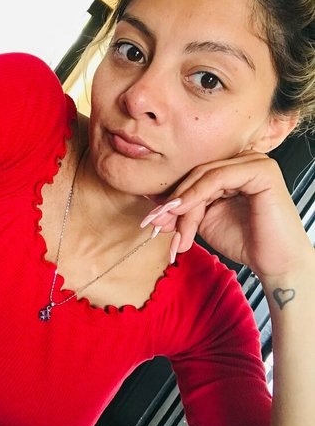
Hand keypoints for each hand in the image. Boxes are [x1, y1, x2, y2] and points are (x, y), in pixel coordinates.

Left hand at [140, 151, 311, 277]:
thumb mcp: (204, 220)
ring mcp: (255, 162)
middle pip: (197, 175)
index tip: (151, 217)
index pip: (195, 175)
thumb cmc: (244, 241)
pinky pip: (218, 177)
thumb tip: (155, 206)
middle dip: (174, 202)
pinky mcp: (262, 170)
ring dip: (183, 204)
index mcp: (233, 168)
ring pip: (204, 177)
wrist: (274, 264)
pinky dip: (196, 195)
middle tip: (156, 223)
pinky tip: (182, 211)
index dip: (172, 195)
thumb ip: (184, 208)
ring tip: (170, 227)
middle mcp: (244, 160)